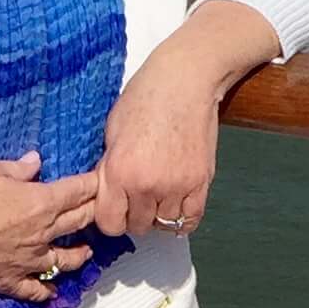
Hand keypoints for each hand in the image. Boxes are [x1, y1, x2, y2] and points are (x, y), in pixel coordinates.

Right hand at [0, 153, 98, 303]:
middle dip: (95, 213)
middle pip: (80, 222)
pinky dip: (47, 291)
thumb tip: (36, 162)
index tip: (103, 180)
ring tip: (86, 252)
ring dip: (80, 254)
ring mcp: (30, 261)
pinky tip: (53, 291)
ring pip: (66, 260)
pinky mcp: (11, 282)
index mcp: (41, 202)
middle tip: (103, 210)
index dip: (94, 184)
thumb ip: (17, 168)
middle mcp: (43, 233)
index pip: (79, 190)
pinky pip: (36, 290)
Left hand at [95, 56, 221, 237]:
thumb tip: (107, 193)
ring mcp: (176, 187)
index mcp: (118, 172)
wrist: (185, 80)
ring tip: (158, 195)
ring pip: (164, 225)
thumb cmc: (144, 97)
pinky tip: (176, 203)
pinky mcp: (201, 182)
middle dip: (134, 215)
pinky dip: (182, 217)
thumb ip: (108, 167)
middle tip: (137, 196)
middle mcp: (146, 186)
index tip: (114, 208)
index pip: (109, 223)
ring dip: (159, 214)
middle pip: (138, 226)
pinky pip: (191, 219)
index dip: (110, 218)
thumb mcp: (112, 132)